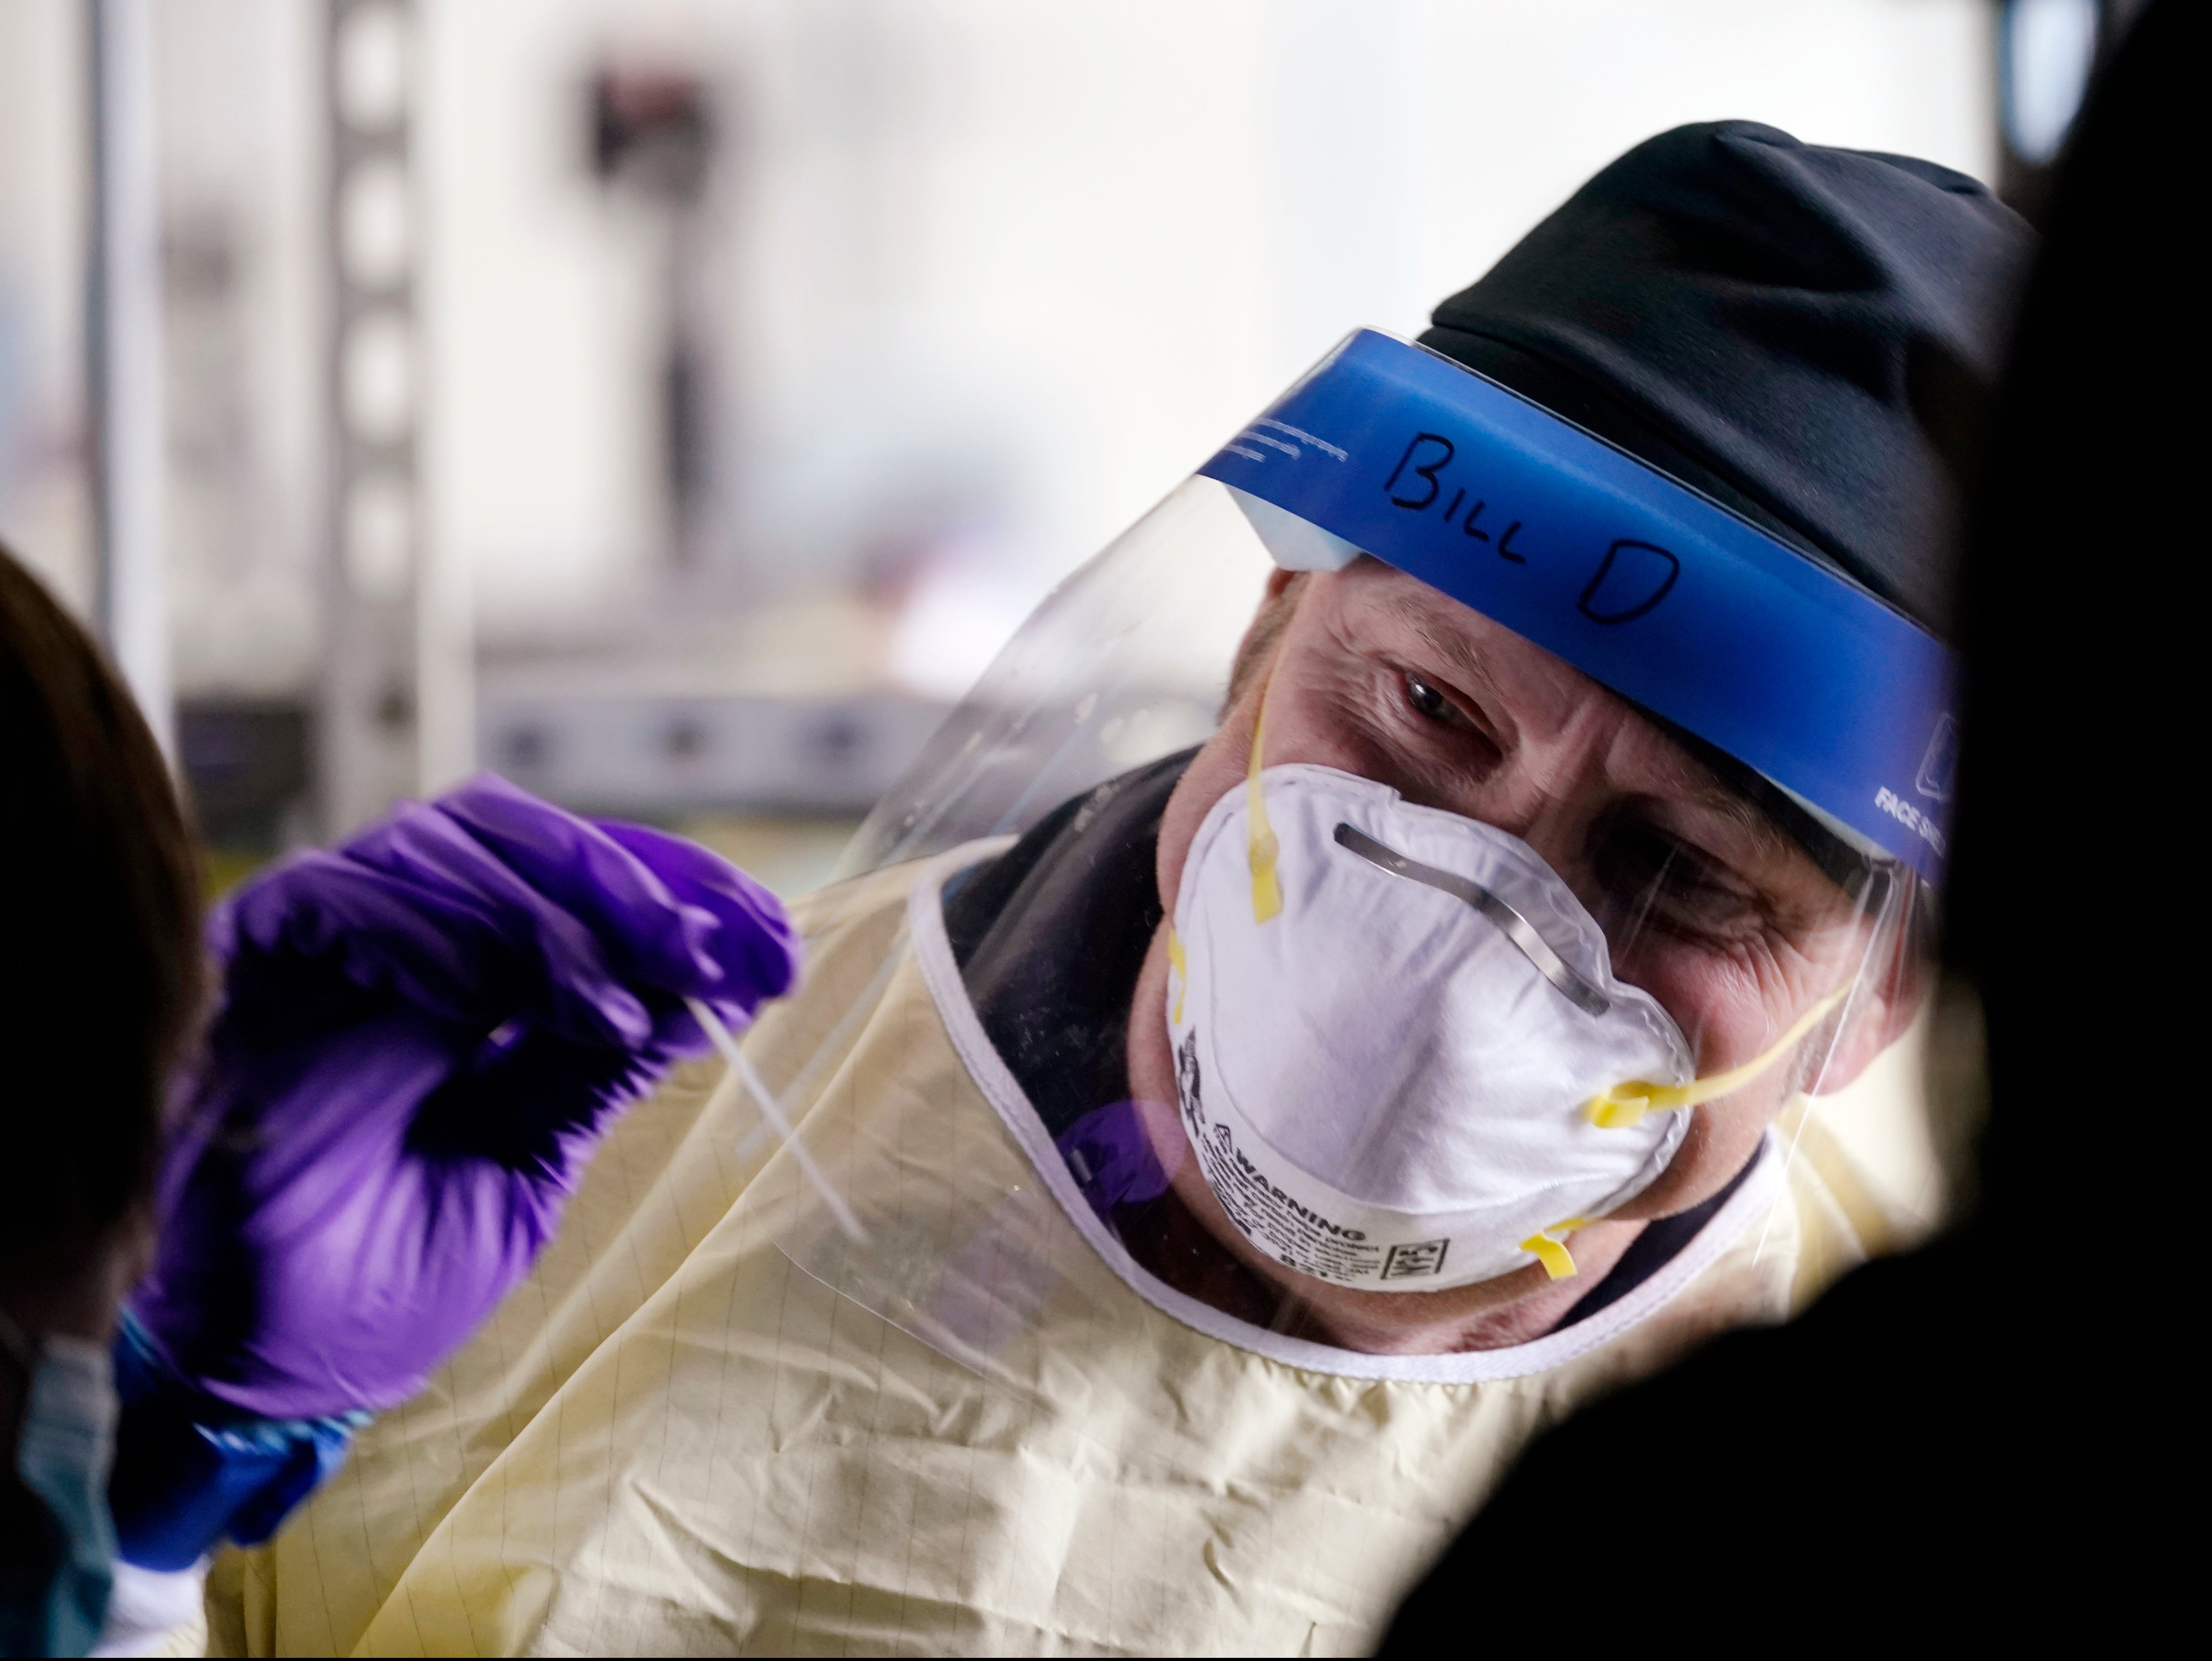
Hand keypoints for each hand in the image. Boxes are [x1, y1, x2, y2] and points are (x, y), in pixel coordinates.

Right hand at [127, 775, 797, 1418]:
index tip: (772, 942)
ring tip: (609, 1004)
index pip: (579, 883)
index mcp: (474, 985)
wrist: (271, 1373)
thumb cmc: (394, 1278)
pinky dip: (423, 925)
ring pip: (440, 845)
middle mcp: (402, 946)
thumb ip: (596, 1067)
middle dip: (628, 884)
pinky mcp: (243, 972)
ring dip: (544, 911)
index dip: (678, 893)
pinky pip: (329, 895)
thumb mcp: (528, 1161)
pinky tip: (487, 992)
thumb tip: (707, 989)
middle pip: (519, 838)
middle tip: (709, 952)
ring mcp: (323, 951)